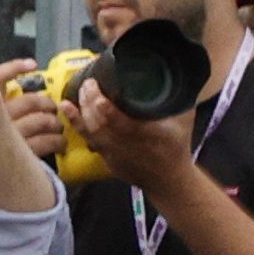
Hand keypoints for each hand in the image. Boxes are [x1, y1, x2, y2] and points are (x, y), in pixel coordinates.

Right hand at [0, 61, 64, 159]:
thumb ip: (0, 99)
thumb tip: (24, 83)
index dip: (15, 68)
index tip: (33, 65)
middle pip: (30, 102)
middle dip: (47, 104)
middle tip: (53, 109)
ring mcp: (9, 135)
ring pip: (42, 121)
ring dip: (55, 124)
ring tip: (59, 127)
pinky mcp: (21, 152)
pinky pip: (47, 142)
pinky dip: (58, 142)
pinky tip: (61, 143)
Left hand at [68, 80, 196, 192]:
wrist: (168, 180)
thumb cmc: (176, 147)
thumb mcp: (184, 121)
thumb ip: (179, 99)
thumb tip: (179, 74)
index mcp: (145, 133)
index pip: (117, 119)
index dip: (101, 103)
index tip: (95, 84)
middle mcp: (125, 143)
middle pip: (99, 121)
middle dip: (88, 100)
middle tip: (87, 83)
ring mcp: (113, 152)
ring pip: (91, 129)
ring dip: (80, 111)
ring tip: (77, 94)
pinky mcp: (106, 157)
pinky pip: (88, 138)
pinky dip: (77, 123)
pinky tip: (68, 109)